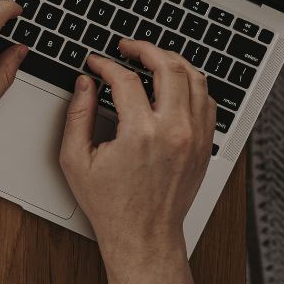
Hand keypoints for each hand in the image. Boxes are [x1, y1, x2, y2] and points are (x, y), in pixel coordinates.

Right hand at [59, 40, 215, 260]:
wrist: (143, 236)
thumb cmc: (110, 205)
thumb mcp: (76, 161)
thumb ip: (78, 116)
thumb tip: (84, 84)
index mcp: (140, 134)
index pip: (126, 79)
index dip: (106, 64)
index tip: (95, 63)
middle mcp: (173, 131)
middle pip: (168, 67)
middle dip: (145, 49)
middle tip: (128, 47)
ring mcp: (195, 138)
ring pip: (195, 78)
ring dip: (172, 61)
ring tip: (152, 58)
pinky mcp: (204, 145)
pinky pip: (207, 101)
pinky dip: (192, 84)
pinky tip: (174, 82)